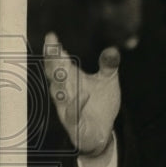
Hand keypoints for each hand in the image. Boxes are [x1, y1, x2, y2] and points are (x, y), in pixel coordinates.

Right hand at [42, 32, 120, 156]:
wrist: (101, 130)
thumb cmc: (99, 102)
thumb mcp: (107, 81)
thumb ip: (108, 66)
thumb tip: (114, 49)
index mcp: (70, 78)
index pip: (58, 62)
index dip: (53, 50)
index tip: (52, 36)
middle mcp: (64, 91)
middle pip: (55, 75)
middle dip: (53, 62)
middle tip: (54, 49)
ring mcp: (66, 107)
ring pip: (59, 93)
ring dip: (60, 82)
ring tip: (64, 69)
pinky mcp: (73, 122)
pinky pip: (72, 113)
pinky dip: (76, 105)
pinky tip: (84, 95)